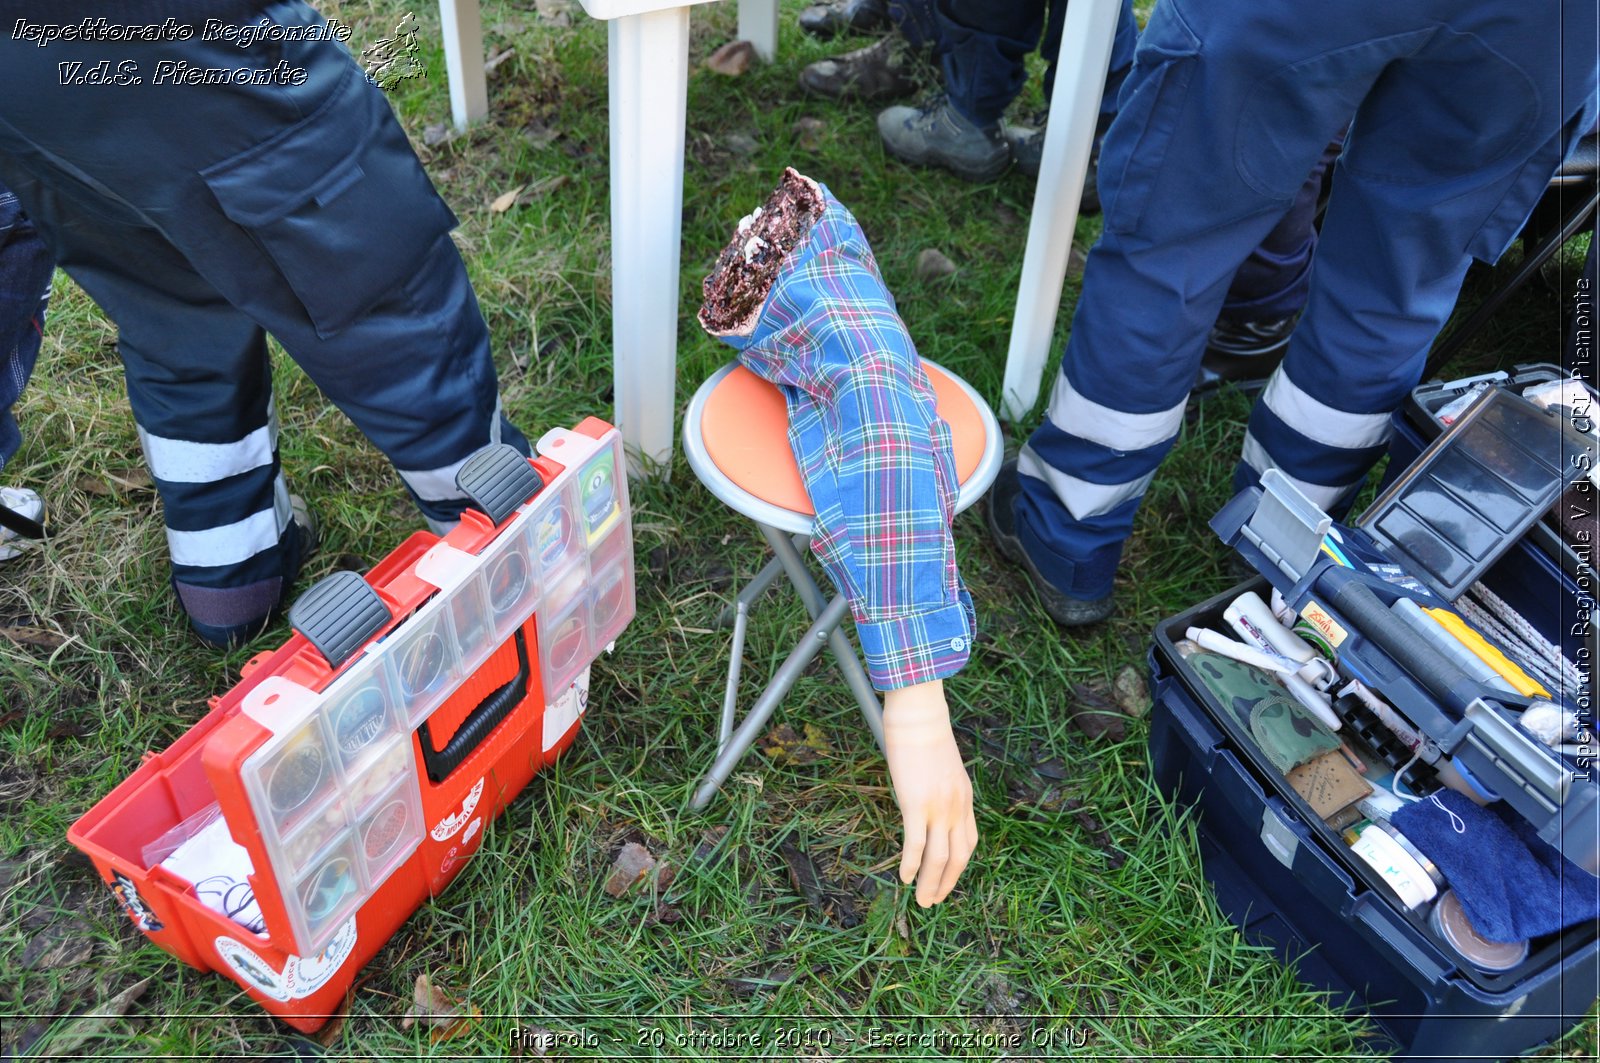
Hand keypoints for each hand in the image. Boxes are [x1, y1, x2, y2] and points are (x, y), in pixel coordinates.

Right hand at [882, 680, 976, 905]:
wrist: (920, 714)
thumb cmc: (923, 732)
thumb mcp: (941, 765)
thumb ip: (938, 785)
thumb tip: (922, 793)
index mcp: (965, 797)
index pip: (969, 840)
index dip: (958, 866)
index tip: (946, 879)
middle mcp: (957, 806)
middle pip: (959, 856)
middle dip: (947, 882)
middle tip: (933, 900)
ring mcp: (939, 806)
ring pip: (940, 856)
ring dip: (931, 882)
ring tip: (922, 900)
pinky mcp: (917, 803)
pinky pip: (916, 843)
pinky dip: (912, 864)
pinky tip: (904, 878)